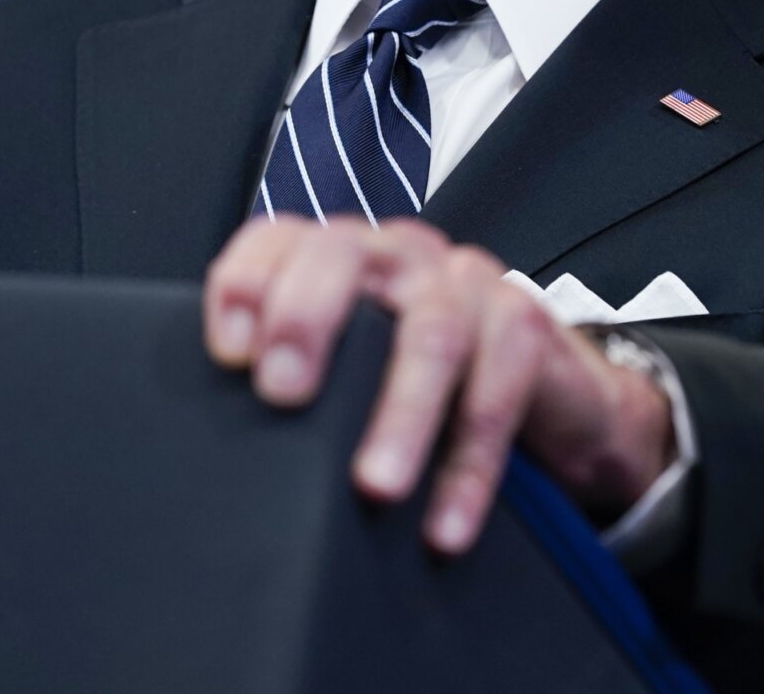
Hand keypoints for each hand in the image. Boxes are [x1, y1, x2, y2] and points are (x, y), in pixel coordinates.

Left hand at [203, 216, 673, 554]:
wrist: (546, 394)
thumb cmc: (421, 380)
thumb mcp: (351, 369)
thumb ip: (297, 377)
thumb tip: (217, 441)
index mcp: (339, 257)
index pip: (278, 239)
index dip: (246, 282)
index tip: (227, 353)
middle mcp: (397, 255)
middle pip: (343, 256)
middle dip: (306, 320)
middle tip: (283, 395)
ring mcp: (464, 281)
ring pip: (431, 330)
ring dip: (401, 414)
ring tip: (375, 485)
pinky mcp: (524, 323)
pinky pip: (498, 388)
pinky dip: (469, 467)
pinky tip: (444, 524)